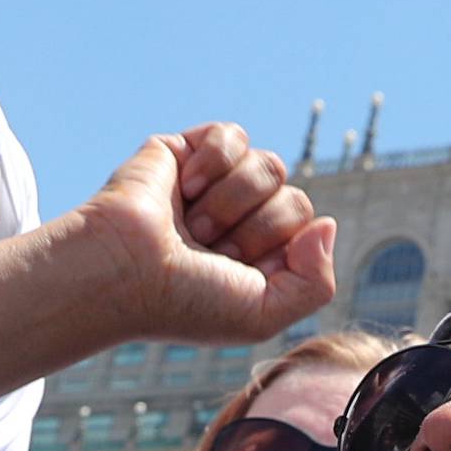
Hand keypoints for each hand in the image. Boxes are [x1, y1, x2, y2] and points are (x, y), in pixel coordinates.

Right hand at [81, 122, 335, 345]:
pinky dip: (214, 162)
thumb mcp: (264, 315)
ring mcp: (216, 186)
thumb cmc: (185, 303)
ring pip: (269, 166)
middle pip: (294, 198)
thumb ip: (317, 283)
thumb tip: (327, 224)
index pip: (308, 231)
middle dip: (256, 227)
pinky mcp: (187, 150)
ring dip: (232, 201)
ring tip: (192, 226)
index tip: (235, 269)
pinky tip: (186, 187)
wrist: (123, 270)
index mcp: (262, 260)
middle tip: (209, 248)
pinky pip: (233, 135)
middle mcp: (243, 222)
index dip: (278, 248)